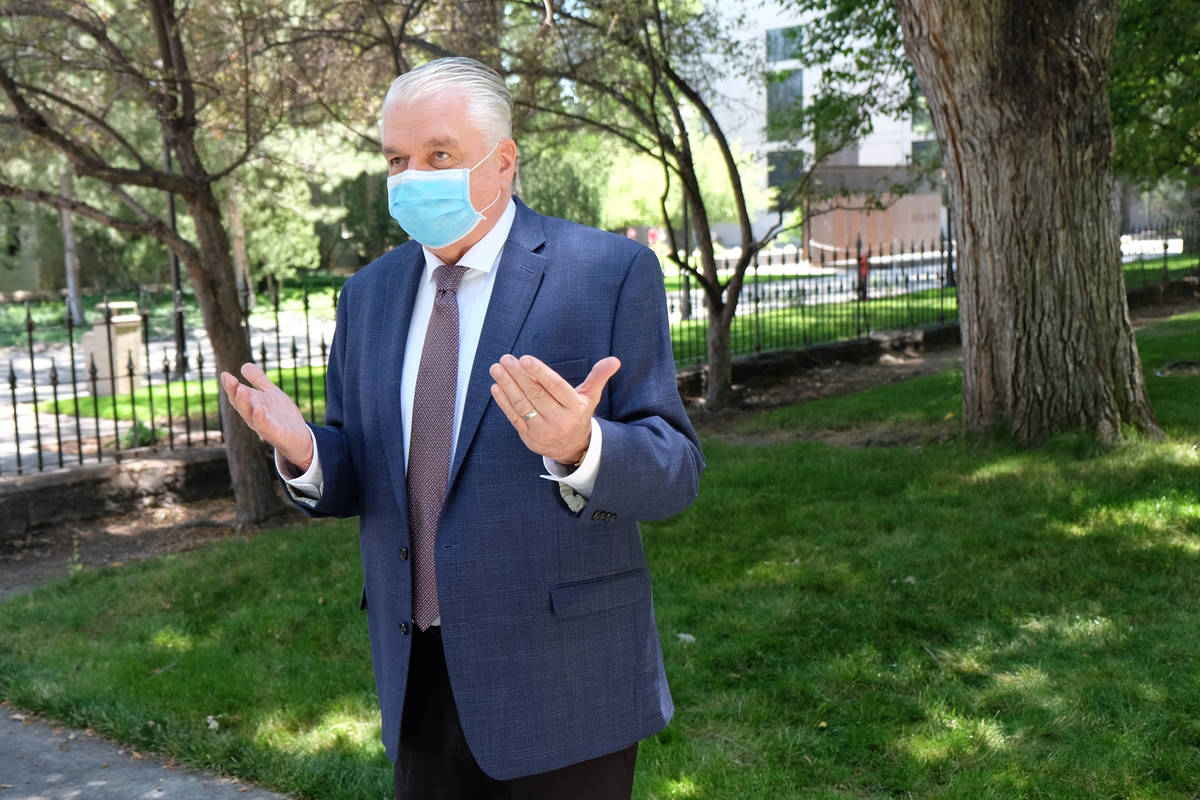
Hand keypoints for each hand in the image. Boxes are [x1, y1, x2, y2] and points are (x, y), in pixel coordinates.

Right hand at [219, 363, 312, 471]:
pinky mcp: (274, 433)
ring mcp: (262, 425)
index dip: (230, 385)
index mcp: (251, 405)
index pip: (237, 395)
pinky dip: (260, 418)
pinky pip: (265, 426)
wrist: (298, 436)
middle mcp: (253, 415)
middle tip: (229, 379)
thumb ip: (258, 380)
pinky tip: (259, 409)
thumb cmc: (282, 414)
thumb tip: (244, 365)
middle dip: (234, 391)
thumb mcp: (271, 393)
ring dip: (244, 403)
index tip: (224, 374)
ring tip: (240, 389)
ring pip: (249, 414)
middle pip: (240, 404)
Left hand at [489, 355, 619, 464]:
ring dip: (507, 385)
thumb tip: (614, 361)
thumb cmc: (578, 414)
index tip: (525, 359)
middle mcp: (559, 419)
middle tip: (507, 359)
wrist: (572, 447)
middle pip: (536, 395)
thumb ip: (598, 377)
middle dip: (518, 375)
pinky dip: (503, 401)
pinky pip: (514, 417)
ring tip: (497, 368)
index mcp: (574, 407)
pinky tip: (496, 386)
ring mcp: (543, 430)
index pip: (555, 387)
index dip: (539, 373)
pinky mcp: (529, 437)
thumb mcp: (590, 397)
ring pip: (522, 405)